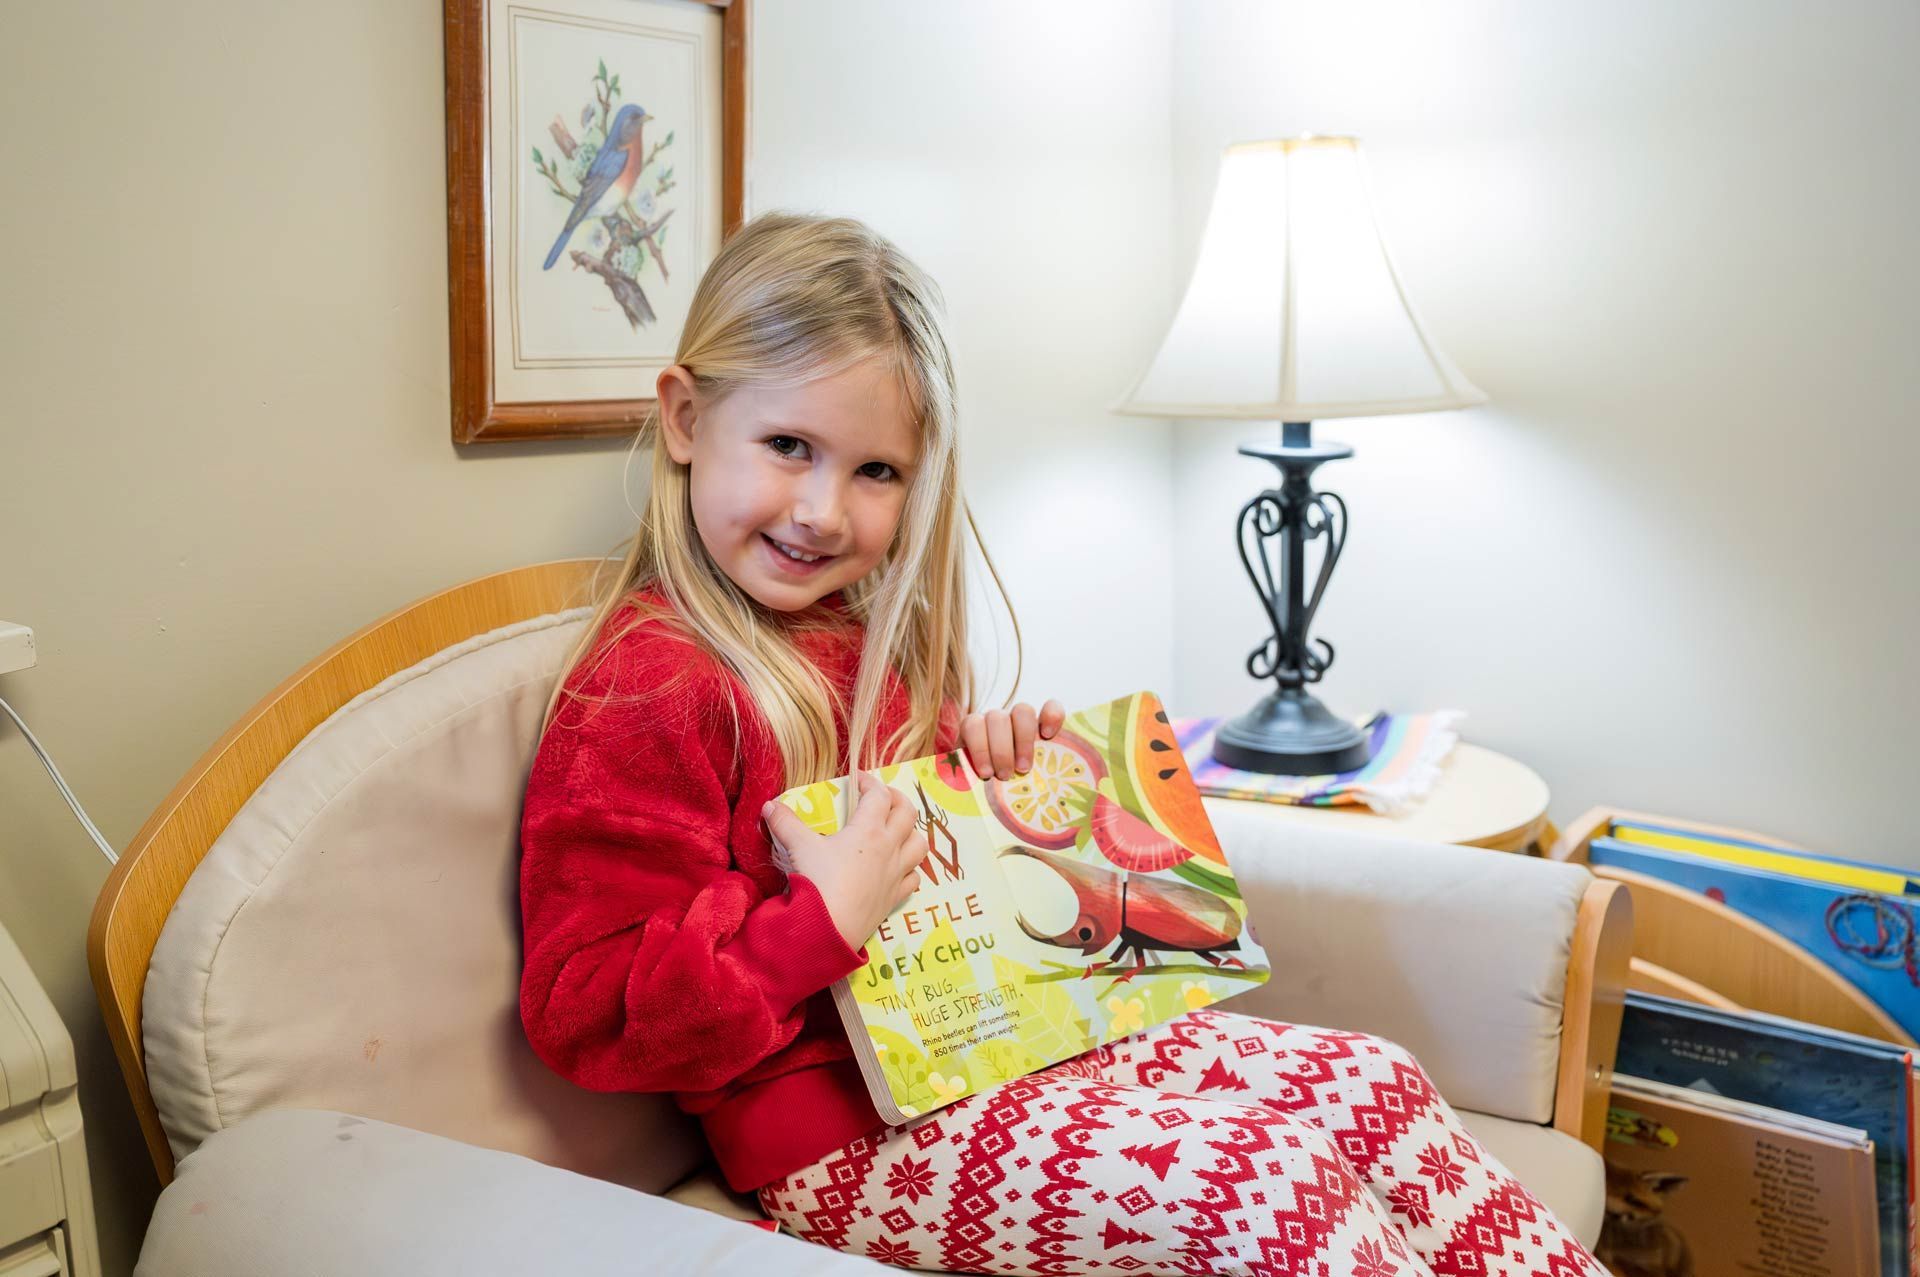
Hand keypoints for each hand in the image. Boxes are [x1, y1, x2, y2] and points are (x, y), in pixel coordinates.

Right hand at [762, 772, 927, 949]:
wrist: (829, 926)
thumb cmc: (818, 882)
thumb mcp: (799, 847)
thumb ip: (785, 823)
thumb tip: (769, 805)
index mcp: (868, 830)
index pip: (879, 795)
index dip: (870, 782)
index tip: (858, 780)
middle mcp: (889, 847)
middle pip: (907, 813)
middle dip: (898, 800)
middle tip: (883, 798)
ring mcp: (896, 873)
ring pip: (920, 844)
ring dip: (912, 832)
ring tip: (898, 830)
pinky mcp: (895, 896)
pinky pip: (914, 878)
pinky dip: (911, 869)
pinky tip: (899, 868)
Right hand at [957, 699, 1065, 779]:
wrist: (974, 787)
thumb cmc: (1011, 785)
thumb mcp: (1029, 780)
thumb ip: (1041, 776)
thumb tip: (1053, 792)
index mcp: (1037, 728)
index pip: (1051, 707)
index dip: (1052, 715)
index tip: (1047, 735)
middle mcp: (1014, 718)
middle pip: (1023, 711)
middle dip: (1024, 742)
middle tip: (1022, 770)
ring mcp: (991, 719)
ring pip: (997, 718)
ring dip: (1000, 749)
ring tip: (1001, 775)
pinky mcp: (969, 725)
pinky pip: (972, 726)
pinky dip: (980, 750)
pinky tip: (984, 770)